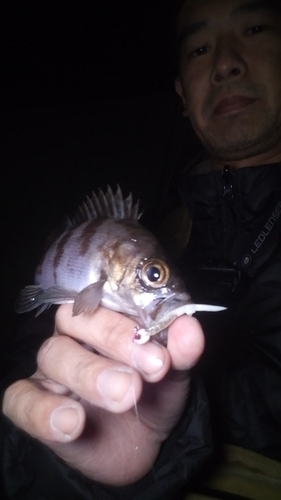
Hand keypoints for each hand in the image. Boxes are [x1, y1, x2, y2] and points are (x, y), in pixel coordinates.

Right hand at [2, 304, 203, 485]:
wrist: (139, 446)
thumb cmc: (153, 397)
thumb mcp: (174, 377)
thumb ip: (180, 352)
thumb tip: (189, 325)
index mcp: (107, 320)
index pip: (105, 300)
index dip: (127, 322)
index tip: (159, 354)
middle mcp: (75, 337)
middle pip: (74, 320)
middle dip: (111, 341)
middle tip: (144, 374)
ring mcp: (52, 371)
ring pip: (53, 355)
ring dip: (88, 374)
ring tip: (124, 396)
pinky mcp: (34, 405)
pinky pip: (21, 399)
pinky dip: (42, 410)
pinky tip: (72, 423)